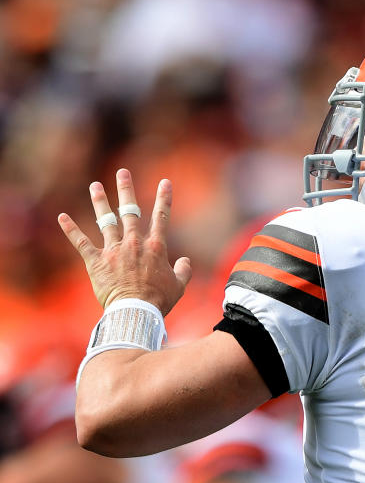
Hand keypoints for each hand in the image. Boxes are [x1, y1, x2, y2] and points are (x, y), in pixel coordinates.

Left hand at [58, 169, 191, 314]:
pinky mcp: (96, 262)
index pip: (161, 216)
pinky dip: (71, 230)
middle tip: (122, 172)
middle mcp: (134, 243)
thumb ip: (184, 270)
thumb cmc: (159, 300)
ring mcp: (113, 250)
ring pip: (106, 221)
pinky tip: (62, 217)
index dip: (163, 198)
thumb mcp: (179, 286)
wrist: (135, 310)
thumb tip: (185, 261)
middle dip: (126, 190)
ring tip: (95, 186)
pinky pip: (81, 242)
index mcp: (155, 247)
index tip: (165, 182)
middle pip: (129, 211)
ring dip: (100, 202)